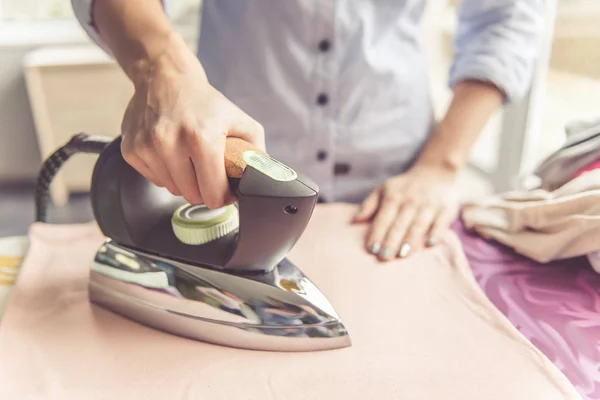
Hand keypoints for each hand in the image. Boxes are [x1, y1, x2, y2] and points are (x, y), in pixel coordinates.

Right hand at [120, 36, 264, 208]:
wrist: (164, 76)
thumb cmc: (203, 101)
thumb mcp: (239, 119)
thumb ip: (255, 150)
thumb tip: (262, 177)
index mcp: (201, 138)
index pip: (213, 194)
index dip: (223, 197)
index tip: (226, 190)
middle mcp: (169, 143)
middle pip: (192, 196)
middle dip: (204, 189)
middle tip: (208, 171)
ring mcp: (147, 148)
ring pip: (173, 190)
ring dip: (184, 181)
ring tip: (189, 158)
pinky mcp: (131, 150)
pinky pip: (155, 180)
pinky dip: (166, 173)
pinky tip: (171, 153)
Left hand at [353, 166, 459, 260]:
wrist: (435, 173)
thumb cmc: (404, 187)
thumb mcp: (383, 189)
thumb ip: (368, 205)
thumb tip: (355, 221)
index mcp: (393, 197)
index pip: (383, 219)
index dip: (377, 234)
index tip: (371, 249)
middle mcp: (411, 201)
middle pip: (399, 224)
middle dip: (391, 241)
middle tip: (384, 258)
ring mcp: (429, 205)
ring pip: (418, 225)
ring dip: (410, 240)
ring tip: (402, 255)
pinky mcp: (446, 209)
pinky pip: (441, 222)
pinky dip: (436, 232)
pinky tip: (430, 244)